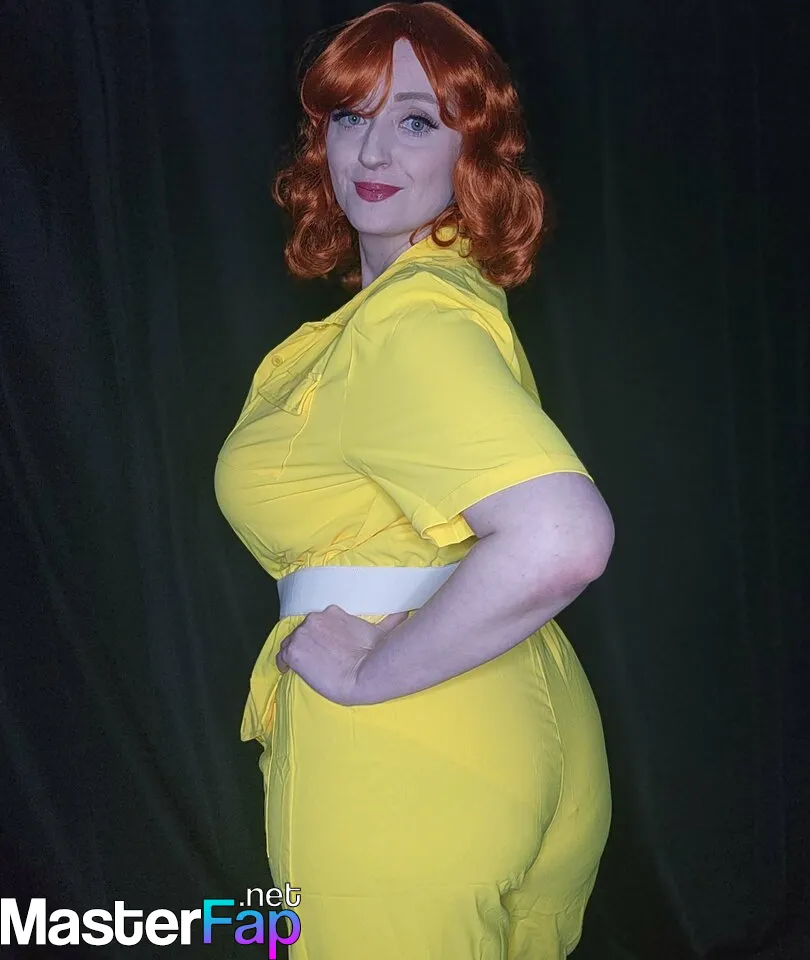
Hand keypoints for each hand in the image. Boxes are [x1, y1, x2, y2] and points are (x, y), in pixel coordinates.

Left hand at [275, 605, 409, 705]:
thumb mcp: (381, 632)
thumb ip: (388, 620)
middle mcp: (315, 619)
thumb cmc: (375, 655)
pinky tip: (287, 671)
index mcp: (333, 612)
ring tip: (304, 666)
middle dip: (308, 643)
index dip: (318, 635)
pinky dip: (283, 664)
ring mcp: (302, 634)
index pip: (317, 622)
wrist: (366, 674)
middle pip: (303, 631)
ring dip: (297, 652)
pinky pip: (281, 658)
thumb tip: (405, 614)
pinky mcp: (294, 652)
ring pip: (291, 642)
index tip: (324, 646)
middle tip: (317, 658)